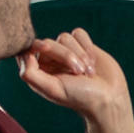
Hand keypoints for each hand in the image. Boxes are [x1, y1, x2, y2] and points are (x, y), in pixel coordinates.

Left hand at [17, 28, 133, 132]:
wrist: (109, 98)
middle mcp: (51, 60)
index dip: (36, 46)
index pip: (30, 50)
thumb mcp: (53, 89)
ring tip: (88, 72)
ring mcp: (68, 52)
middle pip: (50, 42)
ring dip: (80, 54)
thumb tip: (24, 54)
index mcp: (40, 72)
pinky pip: (79, 33)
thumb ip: (31, 74)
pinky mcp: (83, 46)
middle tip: (79, 73)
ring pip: (66, 37)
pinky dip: (87, 46)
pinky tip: (93, 63)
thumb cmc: (80, 97)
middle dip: (67, 56)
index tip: (45, 48)